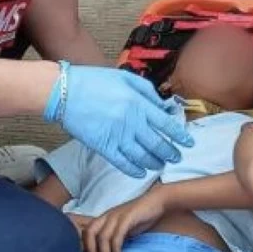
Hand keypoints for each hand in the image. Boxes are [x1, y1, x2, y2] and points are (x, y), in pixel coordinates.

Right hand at [44, 65, 190, 177]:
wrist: (64, 92)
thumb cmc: (94, 81)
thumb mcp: (125, 78)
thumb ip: (147, 92)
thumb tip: (163, 106)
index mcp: (139, 103)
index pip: (167, 123)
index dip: (180, 135)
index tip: (188, 142)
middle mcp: (132, 122)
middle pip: (158, 143)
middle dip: (170, 153)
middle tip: (177, 157)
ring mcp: (118, 136)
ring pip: (143, 156)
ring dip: (155, 163)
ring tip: (161, 165)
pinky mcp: (103, 146)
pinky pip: (123, 163)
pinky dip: (134, 170)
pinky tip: (141, 172)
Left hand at [80, 185, 166, 251]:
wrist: (156, 202)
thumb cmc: (140, 217)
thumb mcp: (123, 228)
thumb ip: (114, 237)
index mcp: (104, 218)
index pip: (87, 231)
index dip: (85, 247)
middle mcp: (107, 216)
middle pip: (90, 233)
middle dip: (90, 251)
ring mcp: (117, 216)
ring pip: (103, 236)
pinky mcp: (127, 217)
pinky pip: (117, 234)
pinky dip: (116, 247)